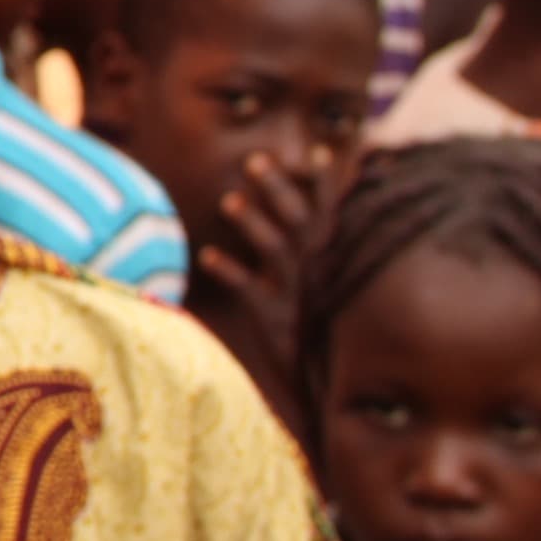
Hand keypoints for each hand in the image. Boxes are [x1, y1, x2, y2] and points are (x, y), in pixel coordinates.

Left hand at [192, 149, 336, 425]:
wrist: (329, 388)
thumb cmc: (326, 332)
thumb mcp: (334, 290)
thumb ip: (327, 254)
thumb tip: (328, 220)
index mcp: (334, 261)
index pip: (333, 215)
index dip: (327, 184)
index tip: (320, 152)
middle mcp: (318, 273)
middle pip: (300, 222)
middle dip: (278, 190)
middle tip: (254, 160)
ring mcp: (297, 295)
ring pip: (276, 252)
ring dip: (253, 224)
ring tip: (228, 201)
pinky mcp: (274, 320)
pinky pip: (249, 292)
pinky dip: (229, 272)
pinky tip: (206, 257)